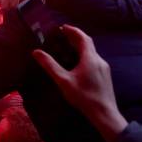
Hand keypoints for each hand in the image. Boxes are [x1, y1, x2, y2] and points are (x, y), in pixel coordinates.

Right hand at [32, 25, 127, 141]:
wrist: (105, 113)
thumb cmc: (83, 96)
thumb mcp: (63, 81)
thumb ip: (50, 65)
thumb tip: (36, 52)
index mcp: (90, 58)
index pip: (82, 38)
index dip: (73, 30)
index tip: (62, 27)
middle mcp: (99, 60)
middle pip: (88, 43)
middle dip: (76, 37)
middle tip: (63, 35)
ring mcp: (104, 68)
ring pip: (91, 52)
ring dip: (80, 47)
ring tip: (68, 47)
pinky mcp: (105, 76)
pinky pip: (94, 60)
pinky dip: (85, 55)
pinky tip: (78, 63)